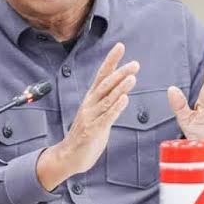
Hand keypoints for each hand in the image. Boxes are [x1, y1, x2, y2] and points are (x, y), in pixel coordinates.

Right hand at [37, 43, 139, 190]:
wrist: (68, 156)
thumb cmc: (85, 135)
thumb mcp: (96, 114)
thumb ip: (107, 102)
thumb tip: (121, 90)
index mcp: (91, 99)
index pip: (102, 75)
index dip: (111, 60)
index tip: (120, 46)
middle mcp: (90, 104)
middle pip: (105, 84)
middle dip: (120, 72)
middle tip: (135, 64)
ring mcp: (91, 117)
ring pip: (107, 99)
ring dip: (120, 87)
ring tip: (132, 77)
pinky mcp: (93, 130)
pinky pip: (106, 117)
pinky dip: (116, 108)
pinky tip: (125, 99)